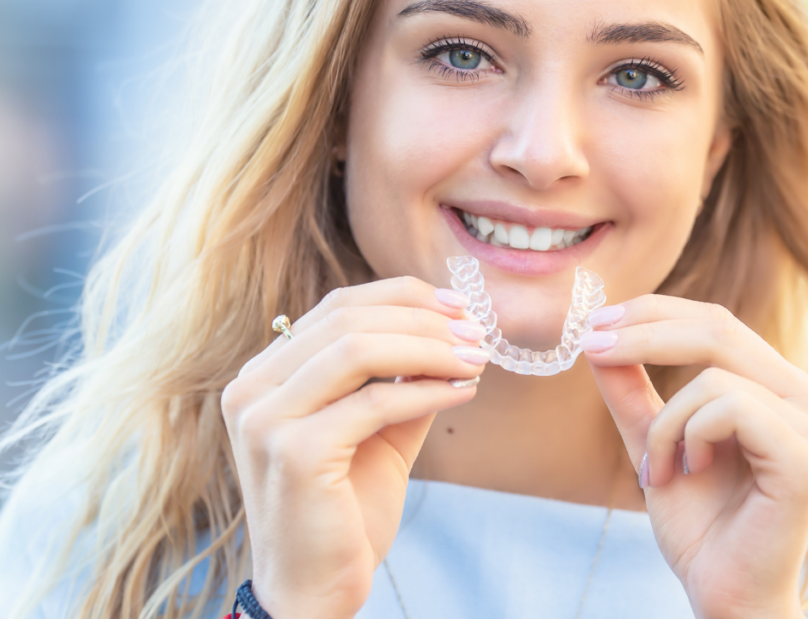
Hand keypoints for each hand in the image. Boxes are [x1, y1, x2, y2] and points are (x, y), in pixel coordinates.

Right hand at [221, 277, 486, 618]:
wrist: (314, 591)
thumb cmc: (345, 509)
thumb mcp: (377, 429)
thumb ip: (402, 378)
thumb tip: (454, 330)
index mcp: (265, 375)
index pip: (338, 307)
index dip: (403, 297)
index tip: (458, 306)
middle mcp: (252, 388)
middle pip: (348, 319)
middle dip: (424, 320)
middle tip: (477, 332)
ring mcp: (265, 419)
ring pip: (358, 349)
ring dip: (430, 348)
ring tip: (476, 358)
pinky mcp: (293, 452)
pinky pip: (375, 402)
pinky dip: (428, 390)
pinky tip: (464, 391)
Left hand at [584, 296, 807, 618]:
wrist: (722, 592)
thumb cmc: (698, 522)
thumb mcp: (652, 439)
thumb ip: (630, 389)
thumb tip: (597, 335)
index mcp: (778, 386)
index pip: (715, 322)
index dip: (653, 312)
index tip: (596, 322)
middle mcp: (806, 396)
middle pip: (717, 327)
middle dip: (643, 332)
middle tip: (593, 346)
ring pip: (713, 375)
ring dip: (665, 422)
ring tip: (659, 469)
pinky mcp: (806, 454)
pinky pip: (730, 407)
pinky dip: (688, 436)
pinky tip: (689, 472)